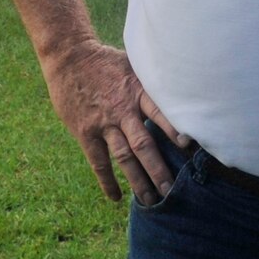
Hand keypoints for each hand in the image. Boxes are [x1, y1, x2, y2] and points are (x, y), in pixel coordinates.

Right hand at [40, 38, 187, 203]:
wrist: (69, 57)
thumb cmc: (107, 61)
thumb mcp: (134, 65)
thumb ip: (152, 83)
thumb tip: (183, 90)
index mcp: (137, 91)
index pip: (159, 112)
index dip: (174, 130)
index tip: (189, 148)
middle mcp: (122, 110)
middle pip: (143, 145)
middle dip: (159, 170)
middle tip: (173, 192)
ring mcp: (103, 123)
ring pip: (123, 157)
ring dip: (138, 181)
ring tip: (151, 201)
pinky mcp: (86, 132)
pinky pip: (98, 161)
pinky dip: (107, 181)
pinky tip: (116, 197)